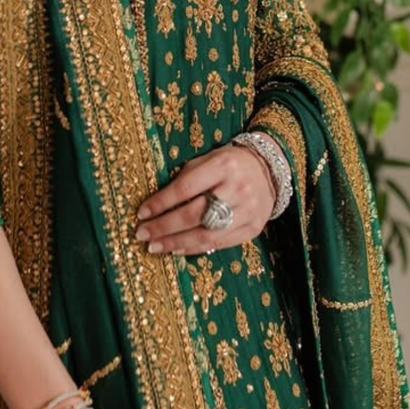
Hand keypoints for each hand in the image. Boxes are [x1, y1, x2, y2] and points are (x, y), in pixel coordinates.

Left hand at [135, 142, 275, 256]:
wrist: (268, 169)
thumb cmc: (230, 163)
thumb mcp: (209, 159)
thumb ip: (186, 178)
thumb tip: (157, 203)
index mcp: (223, 166)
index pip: (185, 188)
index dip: (161, 202)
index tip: (141, 213)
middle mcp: (237, 189)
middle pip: (193, 214)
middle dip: (163, 227)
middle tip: (142, 234)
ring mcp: (247, 211)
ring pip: (205, 234)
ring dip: (175, 243)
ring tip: (154, 247)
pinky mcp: (252, 228)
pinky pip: (219, 243)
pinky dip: (195, 248)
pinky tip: (177, 249)